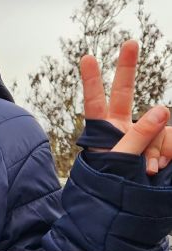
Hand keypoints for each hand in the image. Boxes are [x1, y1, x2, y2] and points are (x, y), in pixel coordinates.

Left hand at [80, 40, 170, 173]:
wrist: (125, 208)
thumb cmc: (112, 185)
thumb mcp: (122, 160)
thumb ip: (140, 135)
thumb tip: (162, 109)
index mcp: (104, 131)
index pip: (95, 102)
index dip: (92, 80)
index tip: (87, 58)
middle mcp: (121, 127)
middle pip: (124, 92)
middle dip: (127, 68)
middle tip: (129, 42)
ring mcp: (142, 133)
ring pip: (156, 126)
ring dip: (155, 150)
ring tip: (148, 170)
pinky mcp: (160, 143)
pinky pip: (168, 141)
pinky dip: (166, 155)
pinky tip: (159, 169)